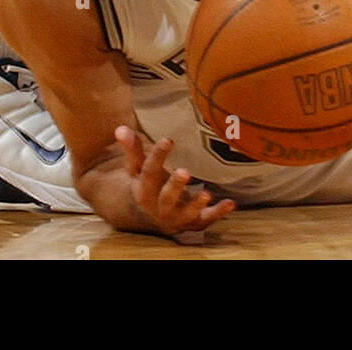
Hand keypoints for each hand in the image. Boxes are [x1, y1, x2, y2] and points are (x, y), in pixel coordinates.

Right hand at [115, 126, 235, 236]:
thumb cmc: (149, 184)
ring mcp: (177, 216)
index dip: (158, 156)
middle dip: (175, 186)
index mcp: (144, 190)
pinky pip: (206, 220)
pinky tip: (231, 203)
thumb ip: (133, 149)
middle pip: (166, 197)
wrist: (154, 215)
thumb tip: (120, 128)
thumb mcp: (138, 169)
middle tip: (185, 171)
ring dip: (196, 204)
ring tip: (207, 194)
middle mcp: (159, 207)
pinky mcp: (193, 222)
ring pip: (186, 213)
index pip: (149, 172)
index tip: (168, 140)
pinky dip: (218, 213)